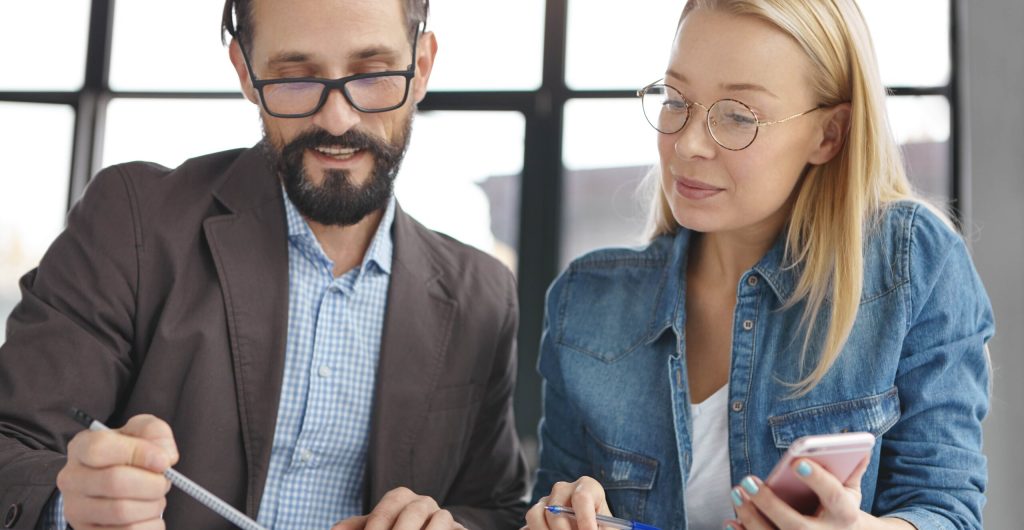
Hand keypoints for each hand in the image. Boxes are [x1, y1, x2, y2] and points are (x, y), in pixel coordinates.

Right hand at [56, 414, 178, 529]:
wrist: (116, 485)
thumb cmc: (130, 456)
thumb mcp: (142, 433)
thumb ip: (154, 433)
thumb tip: (164, 458)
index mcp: (81, 447)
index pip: (100, 448)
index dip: (138, 453)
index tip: (163, 461)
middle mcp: (71, 479)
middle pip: (114, 482)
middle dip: (152, 483)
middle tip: (163, 483)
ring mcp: (75, 510)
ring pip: (121, 512)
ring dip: (152, 505)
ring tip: (155, 499)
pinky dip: (150, 525)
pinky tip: (148, 516)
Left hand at [330, 487, 465, 529]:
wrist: (425, 528)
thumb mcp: (373, 528)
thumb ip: (355, 528)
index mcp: (400, 498)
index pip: (386, 510)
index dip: (376, 528)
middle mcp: (423, 503)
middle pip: (413, 513)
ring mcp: (444, 516)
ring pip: (440, 520)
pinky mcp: (459, 529)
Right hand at [523, 476, 610, 529]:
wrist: (589, 526)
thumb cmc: (600, 528)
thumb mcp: (605, 528)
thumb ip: (599, 529)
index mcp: (587, 488)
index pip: (582, 497)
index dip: (585, 519)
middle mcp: (564, 490)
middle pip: (556, 509)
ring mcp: (546, 501)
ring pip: (535, 515)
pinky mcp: (534, 516)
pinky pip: (527, 527)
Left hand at [725, 457, 912, 529]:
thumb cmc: (841, 509)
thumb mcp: (851, 491)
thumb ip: (852, 468)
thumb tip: (861, 445)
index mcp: (846, 514)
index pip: (834, 496)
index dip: (818, 480)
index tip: (797, 462)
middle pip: (797, 526)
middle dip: (770, 504)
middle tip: (748, 480)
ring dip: (751, 517)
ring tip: (737, 492)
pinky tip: (731, 520)